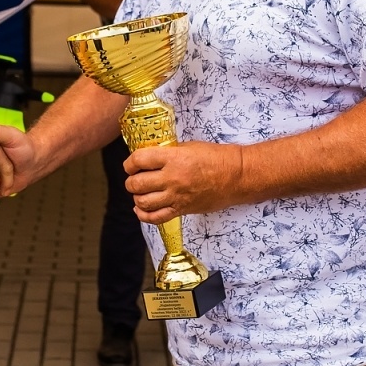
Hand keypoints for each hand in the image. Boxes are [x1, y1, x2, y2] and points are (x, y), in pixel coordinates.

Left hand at [124, 142, 244, 223]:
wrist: (236, 176)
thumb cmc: (216, 158)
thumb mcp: (189, 147)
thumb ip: (168, 153)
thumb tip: (150, 158)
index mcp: (173, 158)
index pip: (139, 160)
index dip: (130, 163)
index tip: (131, 164)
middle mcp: (172, 178)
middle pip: (136, 184)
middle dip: (131, 181)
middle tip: (134, 178)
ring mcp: (176, 196)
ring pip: (143, 202)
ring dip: (137, 197)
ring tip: (140, 192)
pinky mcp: (182, 210)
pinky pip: (156, 218)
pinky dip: (144, 215)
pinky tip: (141, 209)